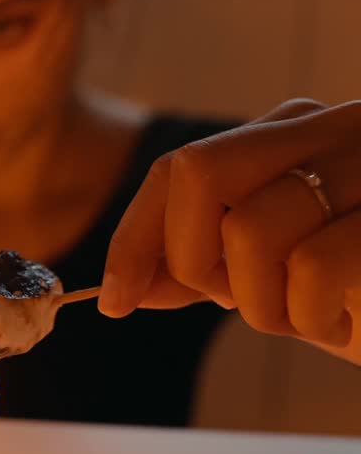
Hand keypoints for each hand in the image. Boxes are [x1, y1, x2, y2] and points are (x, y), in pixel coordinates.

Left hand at [100, 99, 360, 349]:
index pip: (181, 167)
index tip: (115, 299)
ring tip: (308, 320)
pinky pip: (311, 269)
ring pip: (248, 231)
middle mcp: (328, 129)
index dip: (135, 235)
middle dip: (191, 260)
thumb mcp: (276, 275)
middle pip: (198, 172)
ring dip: (263, 307)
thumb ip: (206, 269)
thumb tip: (123, 288)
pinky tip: (341, 324)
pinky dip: (311, 318)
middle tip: (234, 303)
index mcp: (292, 133)